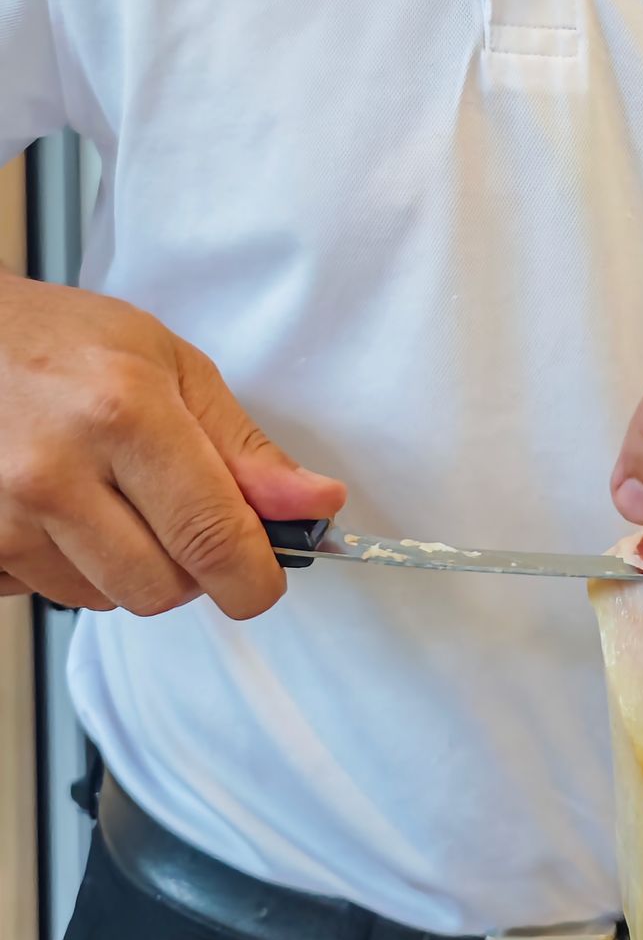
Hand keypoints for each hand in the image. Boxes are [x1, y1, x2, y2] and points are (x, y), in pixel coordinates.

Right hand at [0, 274, 345, 617]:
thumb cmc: (61, 341)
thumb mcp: (171, 365)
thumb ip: (244, 447)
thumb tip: (314, 504)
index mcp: (124, 414)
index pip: (212, 537)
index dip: (254, 577)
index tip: (264, 579)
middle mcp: (56, 473)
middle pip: (161, 588)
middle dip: (189, 567)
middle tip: (178, 511)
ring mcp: (4, 517)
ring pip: (107, 599)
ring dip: (127, 565)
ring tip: (108, 494)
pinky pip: (50, 594)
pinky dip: (72, 567)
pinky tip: (63, 511)